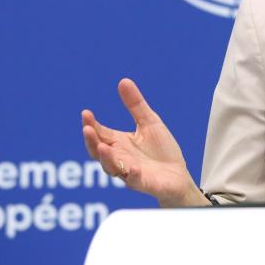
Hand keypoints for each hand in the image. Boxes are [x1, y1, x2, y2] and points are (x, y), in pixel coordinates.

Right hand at [81, 78, 205, 206]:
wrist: (178, 175)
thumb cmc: (161, 151)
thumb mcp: (149, 122)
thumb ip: (135, 105)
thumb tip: (123, 81)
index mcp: (119, 143)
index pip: (100, 133)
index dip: (91, 125)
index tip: (86, 113)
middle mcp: (120, 158)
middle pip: (99, 151)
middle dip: (91, 141)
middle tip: (87, 129)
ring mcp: (129, 172)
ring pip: (112, 168)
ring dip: (106, 158)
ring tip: (103, 147)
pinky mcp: (143, 183)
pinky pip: (134, 181)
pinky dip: (131, 175)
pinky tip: (132, 168)